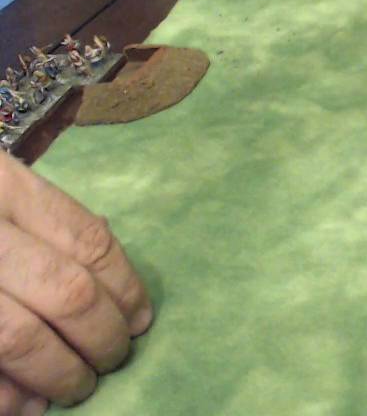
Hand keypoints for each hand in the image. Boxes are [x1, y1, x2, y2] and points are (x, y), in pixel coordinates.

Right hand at [0, 152, 151, 413]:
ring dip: (59, 374)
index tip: (140, 319)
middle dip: (102, 337)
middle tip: (113, 360)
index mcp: (0, 185)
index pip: (87, 241)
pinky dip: (4, 395)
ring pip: (18, 338)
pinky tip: (23, 404)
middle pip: (65, 293)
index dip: (126, 287)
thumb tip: (114, 287)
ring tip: (74, 387)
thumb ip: (39, 225)